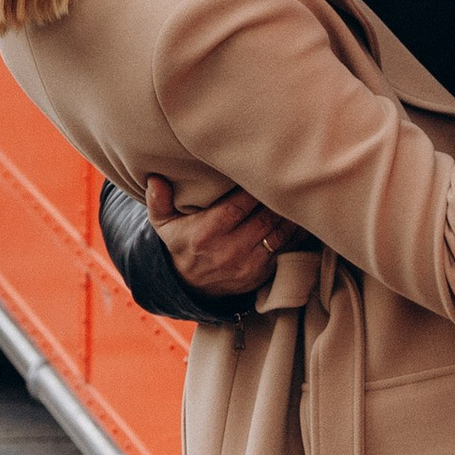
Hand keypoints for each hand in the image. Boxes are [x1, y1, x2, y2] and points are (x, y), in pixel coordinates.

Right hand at [145, 173, 290, 298]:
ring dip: (290, 213)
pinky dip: (294, 232)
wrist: (190, 285)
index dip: (254, 188)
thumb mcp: (163, 223)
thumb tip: (155, 179)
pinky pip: (285, 249)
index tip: (262, 170)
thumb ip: (158, 200)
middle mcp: (228, 251)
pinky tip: (298, 215)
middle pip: (264, 218)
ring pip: (279, 233)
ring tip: (295, 192)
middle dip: (276, 197)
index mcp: (205, 234)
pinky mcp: (261, 274)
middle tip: (285, 176)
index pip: (238, 205)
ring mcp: (247, 265)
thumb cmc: (180, 243)